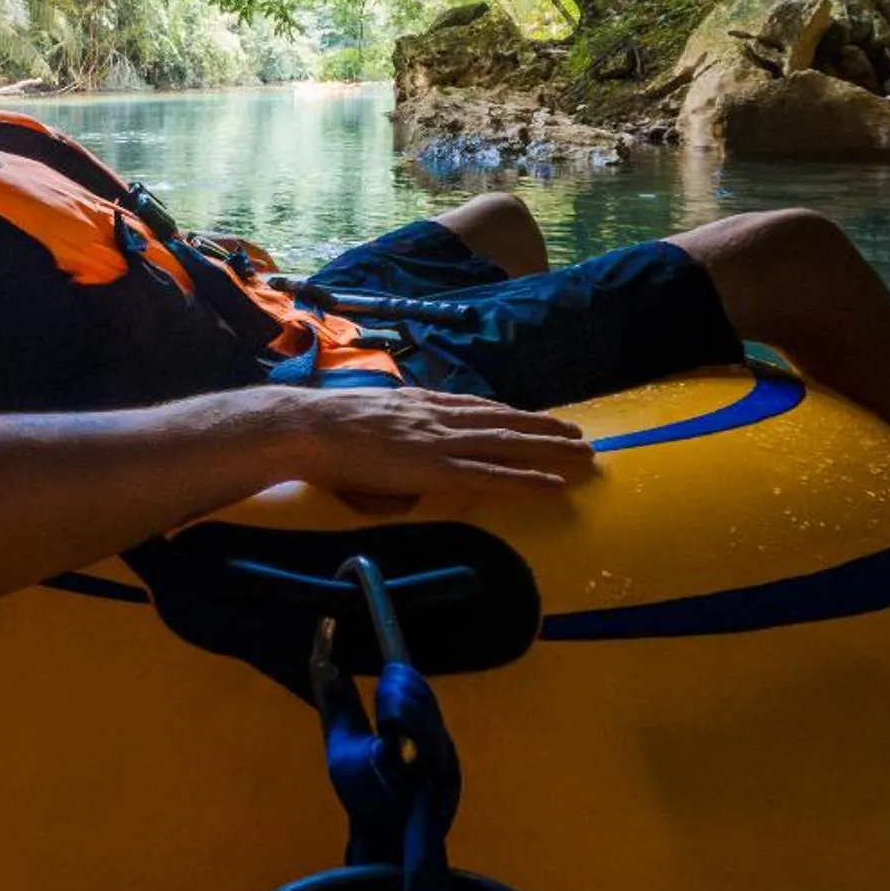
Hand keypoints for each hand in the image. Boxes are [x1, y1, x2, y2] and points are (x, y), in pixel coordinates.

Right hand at [286, 386, 595, 501]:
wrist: (308, 428)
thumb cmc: (323, 433)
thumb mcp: (367, 424)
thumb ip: (392, 441)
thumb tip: (402, 467)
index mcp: (421, 405)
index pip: (477, 408)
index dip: (510, 415)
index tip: (535, 418)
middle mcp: (439, 417)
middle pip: (504, 421)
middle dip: (545, 429)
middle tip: (578, 435)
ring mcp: (441, 442)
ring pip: (508, 444)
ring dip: (550, 450)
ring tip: (581, 454)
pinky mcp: (437, 469)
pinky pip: (492, 475)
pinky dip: (526, 479)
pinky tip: (552, 485)